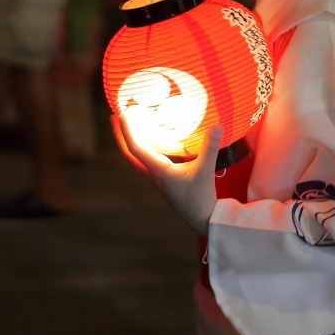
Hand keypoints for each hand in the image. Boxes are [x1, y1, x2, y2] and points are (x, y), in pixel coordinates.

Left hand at [115, 115, 219, 235]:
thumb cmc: (201, 197)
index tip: (121, 114)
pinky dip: (144, 149)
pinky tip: (152, 144)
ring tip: (130, 127)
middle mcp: (154, 174)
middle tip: (115, 116)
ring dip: (131, 142)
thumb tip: (218, 125)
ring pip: (137, 158)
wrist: (202, 219)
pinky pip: (148, 162)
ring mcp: (158, 178)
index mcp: (158, 171)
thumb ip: (210, 147)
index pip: (136, 148)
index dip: (127, 131)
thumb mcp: (205, 170)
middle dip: (121, 135)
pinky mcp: (165, 181)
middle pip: (129, 153)